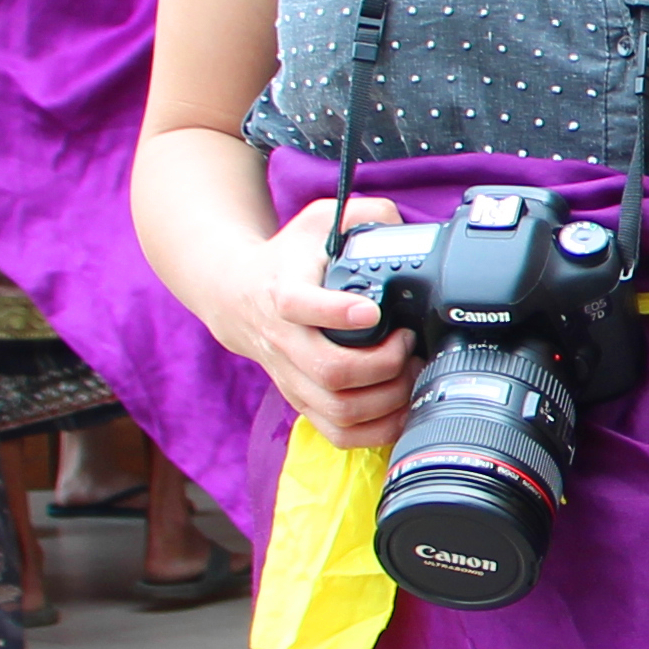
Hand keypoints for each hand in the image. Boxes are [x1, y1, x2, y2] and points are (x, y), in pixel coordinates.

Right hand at [245, 191, 420, 452]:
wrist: (238, 297)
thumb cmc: (289, 259)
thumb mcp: (317, 222)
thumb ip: (361, 214)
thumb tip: (400, 225)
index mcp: (283, 293)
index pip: (300, 306)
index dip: (337, 311)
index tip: (373, 310)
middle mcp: (284, 342)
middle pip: (331, 371)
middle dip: (383, 363)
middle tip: (407, 341)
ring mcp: (292, 379)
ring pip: (340, 409)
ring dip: (387, 397)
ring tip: (409, 371)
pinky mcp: (302, 403)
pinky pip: (340, 434)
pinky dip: (377, 430)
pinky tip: (401, 406)